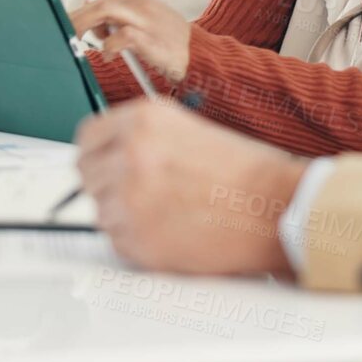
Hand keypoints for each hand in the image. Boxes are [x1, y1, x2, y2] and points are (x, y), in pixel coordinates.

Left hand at [71, 0, 192, 82]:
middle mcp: (141, 4)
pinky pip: (120, 36)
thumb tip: (92, 15)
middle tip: (64, 34)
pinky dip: (109, 46)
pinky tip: (110, 55)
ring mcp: (145, 19)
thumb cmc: (170, 43)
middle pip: (99, 4)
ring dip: (85, 25)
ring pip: (105, 11)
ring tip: (77, 42)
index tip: (67, 24)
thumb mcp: (146, 23)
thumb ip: (121, 19)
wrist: (200, 55)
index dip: (80, 12)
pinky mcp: (149, 38)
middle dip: (76, 19)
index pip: (102, 0)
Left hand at [76, 100, 306, 277]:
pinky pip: (118, 241)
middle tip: (139, 194)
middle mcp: (129, 155)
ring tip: (167, 213)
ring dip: (124, 214)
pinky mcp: (137, 240)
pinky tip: (173, 231)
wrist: (276, 207)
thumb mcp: (189, 130)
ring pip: (100, 210)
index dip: (98, 154)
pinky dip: (137, 241)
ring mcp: (129, 199)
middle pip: (86, 175)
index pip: (87, 138)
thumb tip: (110, 157)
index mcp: (143, 120)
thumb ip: (144, 138)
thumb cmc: (246, 172)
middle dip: (107, 185)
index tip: (105, 165)